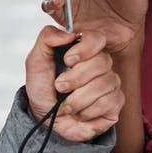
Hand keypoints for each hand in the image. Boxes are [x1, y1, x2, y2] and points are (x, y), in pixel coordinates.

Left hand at [26, 25, 124, 141]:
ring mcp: (110, 83)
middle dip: (75, 79)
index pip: (96, 38)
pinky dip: (87, 111)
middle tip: (60, 87)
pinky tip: (79, 113)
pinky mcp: (115, 103)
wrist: (45, 120)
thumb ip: (47, 38)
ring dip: (77, 99)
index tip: (68, 60)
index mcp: (83, 50)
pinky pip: (108, 102)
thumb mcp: (36, 61)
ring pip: (103, 84)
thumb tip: (68, 33)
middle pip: (100, 62)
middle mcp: (100, 64)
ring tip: (66, 104)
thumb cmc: (43, 89)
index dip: (84, 49)